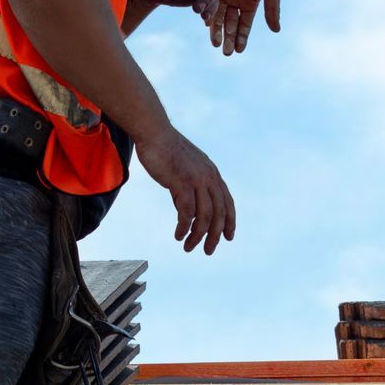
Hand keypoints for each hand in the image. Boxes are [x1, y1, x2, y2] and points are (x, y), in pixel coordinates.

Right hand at [135, 129, 234, 254]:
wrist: (154, 133)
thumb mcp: (185, 169)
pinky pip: (187, 212)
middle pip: (218, 213)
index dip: (230, 221)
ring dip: (198, 236)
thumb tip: (187, 212)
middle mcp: (208, 177)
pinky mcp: (181, 182)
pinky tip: (178, 235)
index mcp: (212, 173)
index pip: (227, 202)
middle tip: (208, 251)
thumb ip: (190, 189)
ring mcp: (196, 180)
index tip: (228, 237)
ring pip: (204, 216)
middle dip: (215, 235)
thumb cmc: (166, 150)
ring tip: (189, 247)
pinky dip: (184, 227)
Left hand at [211, 0, 281, 55]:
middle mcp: (235, 2)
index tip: (239, 51)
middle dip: (228, 38)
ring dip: (216, 29)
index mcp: (249, 5)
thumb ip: (272, 9)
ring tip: (214, 42)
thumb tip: (276, 31)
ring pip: (218, 15)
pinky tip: (206, 21)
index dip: (242, 38)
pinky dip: (208, 10)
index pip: (244, 26)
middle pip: (230, 24)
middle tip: (225, 52)